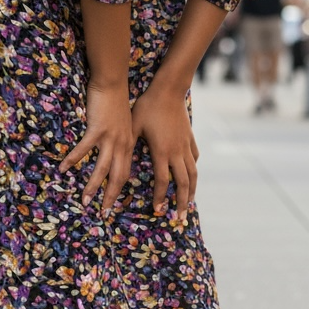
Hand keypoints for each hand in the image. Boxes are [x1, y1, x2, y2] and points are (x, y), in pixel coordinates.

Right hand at [59, 81, 134, 211]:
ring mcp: (110, 138)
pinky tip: (63, 168)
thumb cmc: (116, 102)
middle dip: (110, 197)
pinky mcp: (97, 129)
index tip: (113, 204)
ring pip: (102, 169)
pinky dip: (73, 160)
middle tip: (103, 213)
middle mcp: (122, 144)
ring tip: (85, 200)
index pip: (125, 173)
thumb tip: (113, 152)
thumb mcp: (124, 124)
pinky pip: (83, 149)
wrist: (113, 83)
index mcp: (128, 145)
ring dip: (93, 186)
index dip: (119, 190)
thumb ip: (120, 139)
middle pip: (117, 177)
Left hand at [131, 81, 198, 222]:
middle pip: (183, 183)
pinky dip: (193, 170)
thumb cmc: (147, 106)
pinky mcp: (190, 138)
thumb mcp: (133, 126)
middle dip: (181, 203)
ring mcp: (185, 145)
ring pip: (192, 174)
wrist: (168, 90)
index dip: (161, 198)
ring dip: (192, 191)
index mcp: (161, 151)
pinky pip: (194, 159)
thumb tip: (114, 162)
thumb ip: (128, 145)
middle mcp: (176, 152)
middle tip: (179, 219)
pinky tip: (192, 176)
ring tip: (189, 205)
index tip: (158, 211)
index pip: (163, 181)